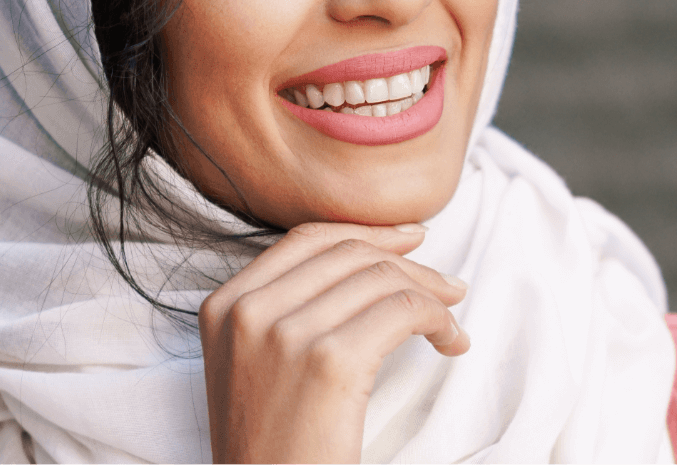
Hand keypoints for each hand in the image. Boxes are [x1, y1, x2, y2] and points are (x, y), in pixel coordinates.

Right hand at [199, 222, 469, 463]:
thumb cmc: (271, 447)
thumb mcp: (253, 365)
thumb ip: (285, 309)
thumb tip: (366, 262)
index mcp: (224, 305)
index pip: (306, 240)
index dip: (366, 232)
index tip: (408, 239)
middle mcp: (248, 311)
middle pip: (348, 255)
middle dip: (409, 264)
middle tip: (447, 285)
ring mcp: (285, 333)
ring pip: (382, 279)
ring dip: (432, 295)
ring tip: (452, 320)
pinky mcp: (329, 361)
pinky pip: (403, 312)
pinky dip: (438, 320)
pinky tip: (449, 341)